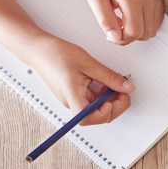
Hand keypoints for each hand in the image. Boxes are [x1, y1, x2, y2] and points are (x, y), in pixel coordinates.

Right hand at [20, 36, 135, 125]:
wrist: (40, 49)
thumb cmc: (57, 55)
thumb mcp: (89, 64)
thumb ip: (110, 77)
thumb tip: (128, 88)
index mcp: (72, 97)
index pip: (88, 118)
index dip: (105, 112)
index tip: (116, 96)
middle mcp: (71, 102)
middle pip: (97, 116)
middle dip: (115, 105)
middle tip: (123, 89)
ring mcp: (73, 100)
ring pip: (96, 109)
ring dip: (109, 99)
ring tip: (112, 83)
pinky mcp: (75, 96)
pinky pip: (92, 101)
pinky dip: (102, 94)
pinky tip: (104, 83)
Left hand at [81, 0, 165, 44]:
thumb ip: (105, 19)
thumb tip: (115, 38)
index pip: (134, 32)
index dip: (121, 39)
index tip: (110, 34)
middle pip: (145, 34)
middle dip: (129, 36)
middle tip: (114, 26)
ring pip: (152, 30)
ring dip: (137, 31)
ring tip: (122, 20)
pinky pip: (156, 22)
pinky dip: (145, 25)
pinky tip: (131, 17)